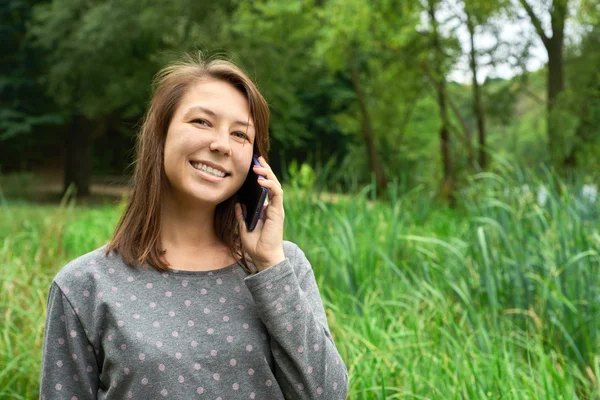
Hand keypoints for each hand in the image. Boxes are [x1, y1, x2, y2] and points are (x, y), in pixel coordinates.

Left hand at [235, 156, 284, 270]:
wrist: (264, 257)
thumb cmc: (256, 246)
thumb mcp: (244, 228)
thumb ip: (241, 216)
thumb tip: (237, 204)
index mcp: (266, 208)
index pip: (265, 188)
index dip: (260, 175)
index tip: (253, 165)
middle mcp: (273, 206)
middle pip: (271, 183)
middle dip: (265, 170)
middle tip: (257, 159)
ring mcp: (276, 208)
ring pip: (275, 185)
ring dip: (267, 174)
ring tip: (258, 167)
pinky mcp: (277, 211)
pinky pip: (277, 194)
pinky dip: (270, 185)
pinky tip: (260, 181)